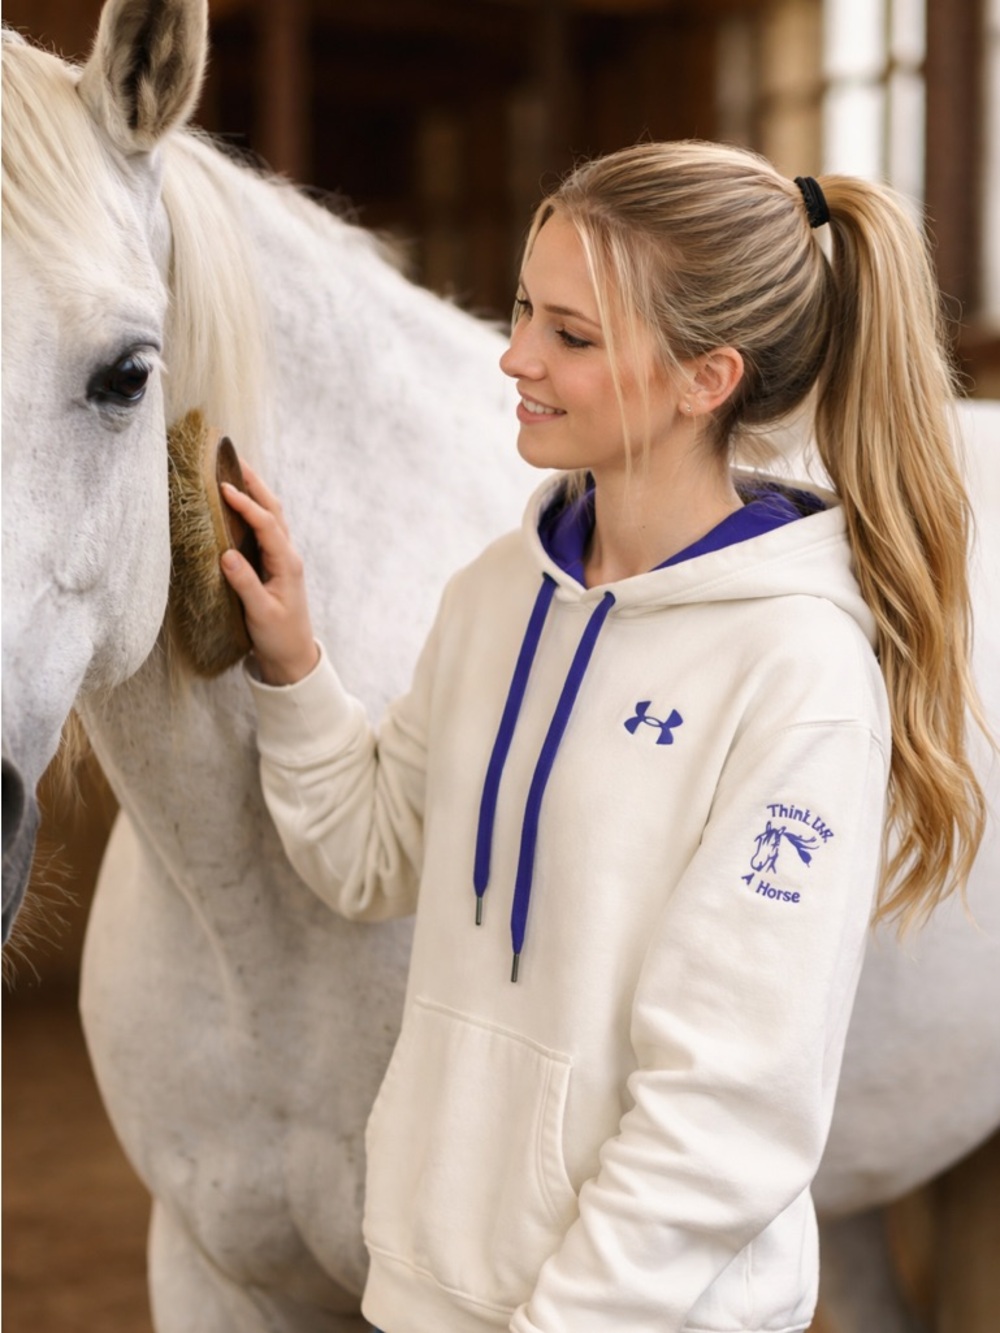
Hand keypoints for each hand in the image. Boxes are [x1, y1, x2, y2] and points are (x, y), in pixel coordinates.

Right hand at [219, 464, 319, 684]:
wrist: (293, 657)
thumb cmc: (278, 637)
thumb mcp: (260, 613)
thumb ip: (245, 584)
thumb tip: (226, 555)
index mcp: (287, 564)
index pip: (267, 524)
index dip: (247, 505)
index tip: (224, 488)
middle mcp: (288, 556)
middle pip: (275, 510)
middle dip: (256, 484)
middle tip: (234, 459)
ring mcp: (283, 559)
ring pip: (273, 517)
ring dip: (256, 493)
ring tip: (236, 471)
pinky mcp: (276, 565)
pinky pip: (266, 530)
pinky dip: (254, 511)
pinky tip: (239, 504)